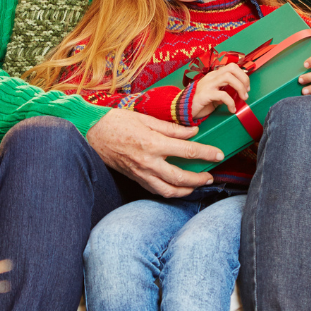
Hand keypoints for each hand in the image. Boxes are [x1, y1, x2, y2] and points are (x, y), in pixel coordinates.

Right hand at [85, 110, 221, 197]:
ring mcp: (141, 173)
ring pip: (169, 190)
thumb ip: (171, 128)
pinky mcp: (135, 179)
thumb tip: (193, 132)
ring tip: (197, 184)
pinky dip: (170, 192)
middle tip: (211, 176)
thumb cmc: (116, 122)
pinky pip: (156, 190)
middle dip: (199, 179)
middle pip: (181, 177)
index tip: (218, 154)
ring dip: (186, 190)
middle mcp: (148, 162)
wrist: (91, 133)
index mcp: (152, 143)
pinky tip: (178, 187)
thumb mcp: (145, 118)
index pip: (187, 151)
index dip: (206, 153)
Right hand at [190, 63, 249, 118]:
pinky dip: (231, 102)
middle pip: (232, 68)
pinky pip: (222, 95)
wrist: (183, 109)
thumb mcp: (214, 94)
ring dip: (239, 88)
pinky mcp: (205, 94)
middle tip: (247, 91)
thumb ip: (224, 91)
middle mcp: (211, 77)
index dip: (242, 75)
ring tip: (243, 98)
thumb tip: (237, 93)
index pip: (232, 67)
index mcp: (214, 75)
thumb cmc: (199, 102)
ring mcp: (208, 84)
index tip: (247, 87)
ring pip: (228, 78)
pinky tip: (232, 109)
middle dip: (244, 78)